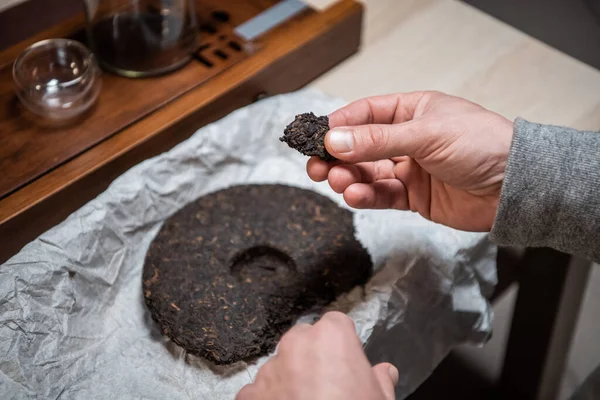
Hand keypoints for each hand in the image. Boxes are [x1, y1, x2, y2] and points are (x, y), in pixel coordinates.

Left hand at [236, 312, 398, 399]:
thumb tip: (386, 373)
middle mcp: (297, 344)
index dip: (342, 344)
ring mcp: (270, 368)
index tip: (346, 361)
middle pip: (304, 340)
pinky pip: (259, 391)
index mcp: (331, 336)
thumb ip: (381, 379)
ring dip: (289, 379)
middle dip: (312, 357)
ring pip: (280, 365)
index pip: (336, 324)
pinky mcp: (251, 393)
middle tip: (327, 385)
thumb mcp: (380, 398)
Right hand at [307, 91, 513, 230]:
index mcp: (413, 111)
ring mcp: (410, 170)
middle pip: (361, 147)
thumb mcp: (426, 134)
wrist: (515, 188)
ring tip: (338, 182)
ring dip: (349, 178)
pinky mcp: (414, 197)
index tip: (317, 136)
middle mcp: (407, 140)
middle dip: (337, 157)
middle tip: (316, 166)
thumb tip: (335, 140)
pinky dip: (367, 197)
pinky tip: (355, 196)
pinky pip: (382, 196)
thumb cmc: (482, 145)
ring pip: (368, 173)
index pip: (366, 113)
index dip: (340, 125)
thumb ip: (378, 140)